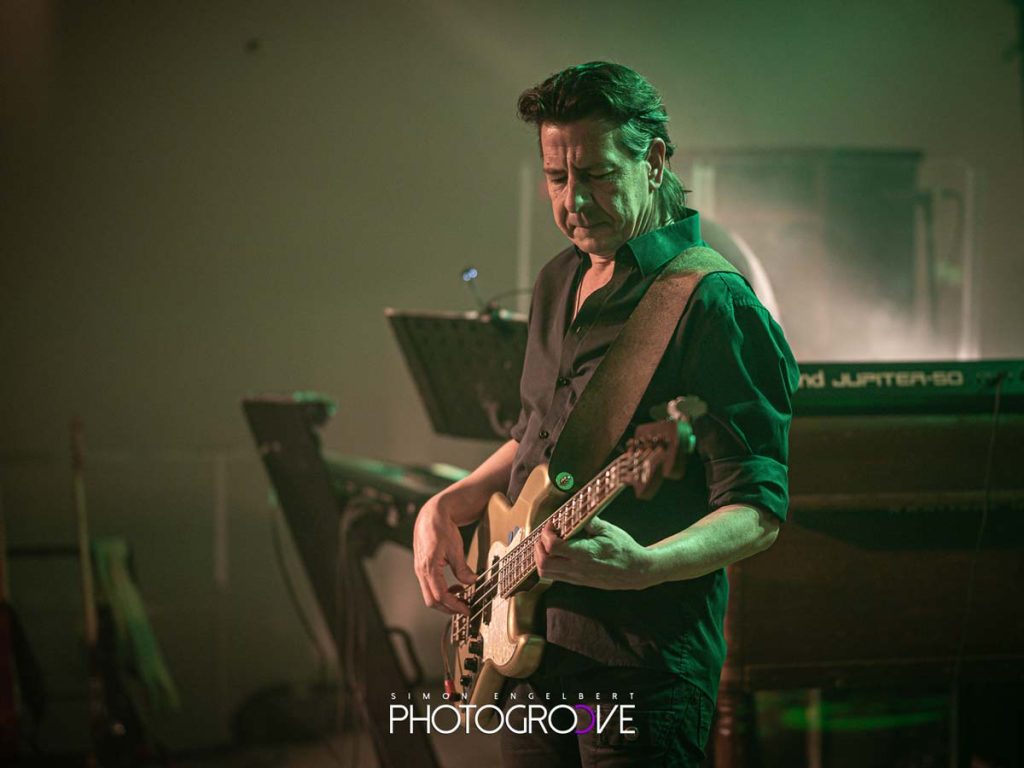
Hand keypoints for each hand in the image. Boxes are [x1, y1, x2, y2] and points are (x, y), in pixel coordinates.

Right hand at [413, 493, 476, 614]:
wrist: (430, 515)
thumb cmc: (441, 528)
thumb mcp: (455, 547)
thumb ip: (462, 568)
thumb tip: (471, 582)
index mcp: (429, 566)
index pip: (440, 595)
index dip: (454, 605)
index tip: (467, 609)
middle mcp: (421, 571)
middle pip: (432, 600)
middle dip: (449, 608)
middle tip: (465, 609)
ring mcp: (420, 570)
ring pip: (430, 595)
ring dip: (445, 601)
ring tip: (462, 598)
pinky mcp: (422, 568)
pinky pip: (430, 586)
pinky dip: (442, 591)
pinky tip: (455, 587)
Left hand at [533, 516, 654, 589]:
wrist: (635, 571)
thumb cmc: (624, 549)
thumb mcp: (608, 530)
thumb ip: (588, 521)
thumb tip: (573, 511)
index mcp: (585, 553)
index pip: (554, 547)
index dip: (547, 533)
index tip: (552, 524)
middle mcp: (578, 568)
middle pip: (543, 563)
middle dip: (539, 546)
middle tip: (546, 534)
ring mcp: (576, 577)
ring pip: (545, 572)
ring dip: (540, 557)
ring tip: (547, 544)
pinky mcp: (577, 581)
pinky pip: (554, 576)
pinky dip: (548, 564)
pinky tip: (555, 553)